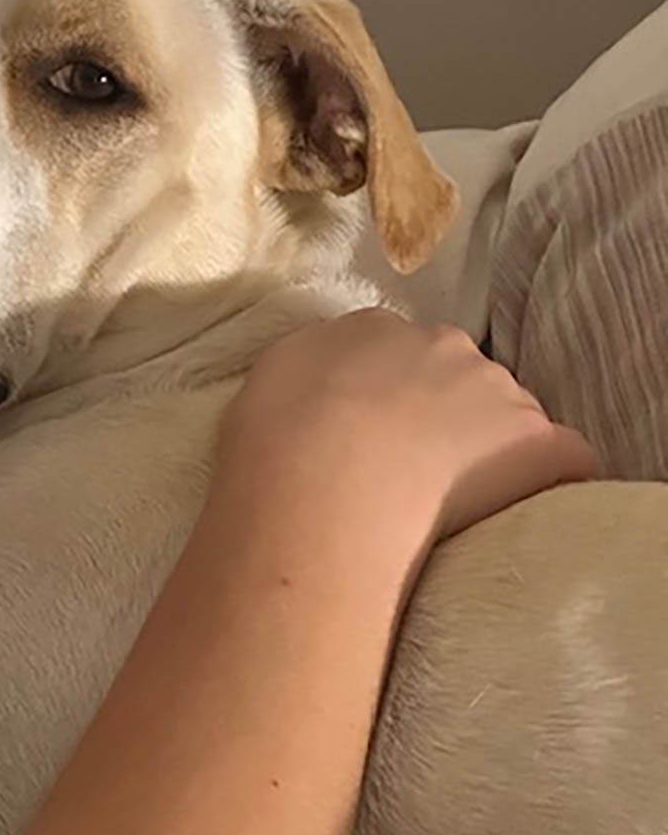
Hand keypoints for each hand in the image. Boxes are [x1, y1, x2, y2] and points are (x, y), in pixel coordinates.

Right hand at [217, 309, 594, 566]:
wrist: (318, 491)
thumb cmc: (274, 443)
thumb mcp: (268, 379)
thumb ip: (309, 366)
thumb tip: (327, 380)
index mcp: (374, 328)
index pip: (397, 352)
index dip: (389, 396)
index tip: (374, 434)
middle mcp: (442, 344)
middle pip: (459, 376)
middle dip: (445, 414)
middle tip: (410, 469)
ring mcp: (495, 391)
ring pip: (508, 414)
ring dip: (490, 446)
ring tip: (453, 501)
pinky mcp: (537, 445)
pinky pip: (565, 456)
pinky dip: (549, 477)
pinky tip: (516, 506)